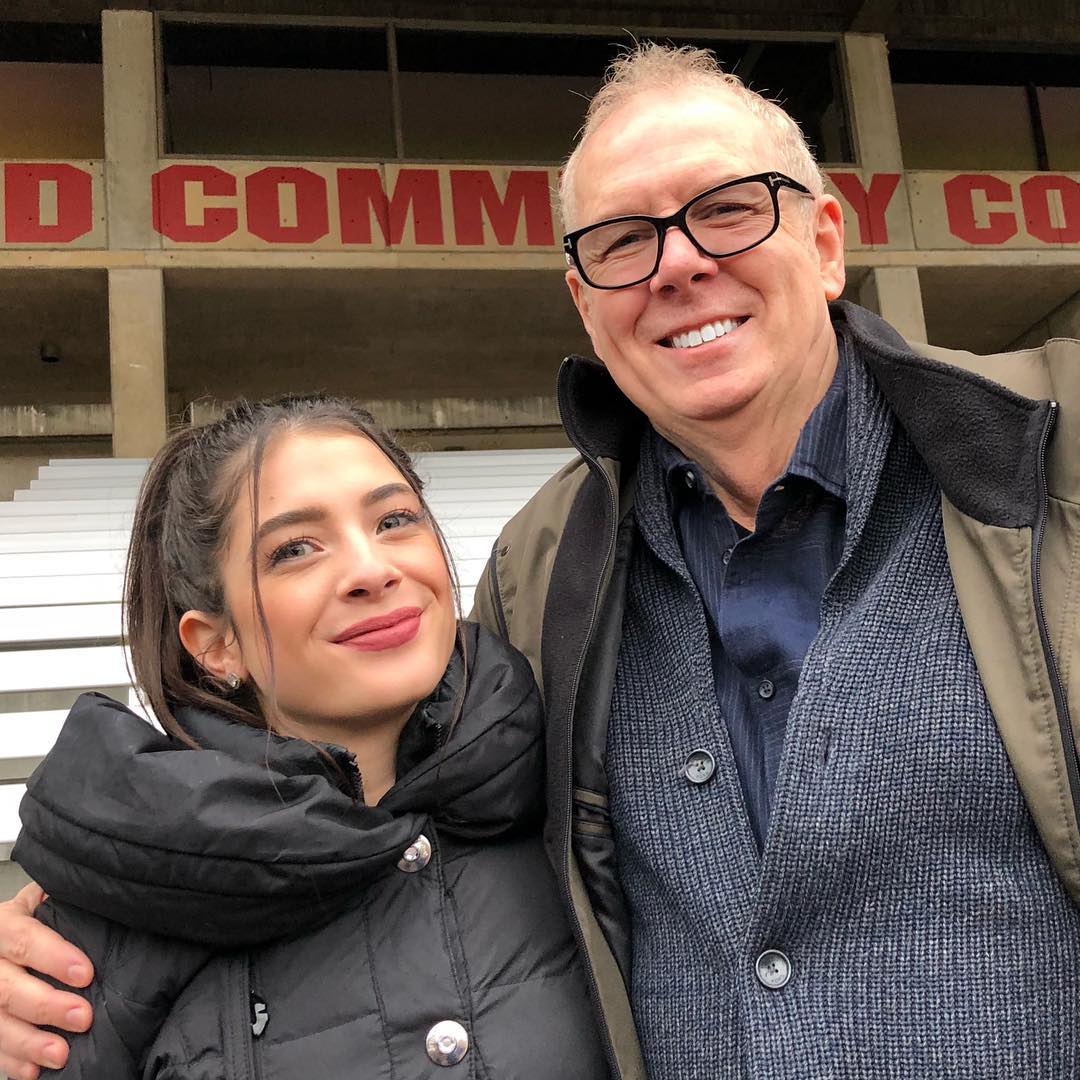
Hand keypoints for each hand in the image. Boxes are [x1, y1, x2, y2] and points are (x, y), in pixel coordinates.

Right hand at [0, 884, 92, 1078]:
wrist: (5, 938)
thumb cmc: (35, 918)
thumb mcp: (46, 901)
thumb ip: (67, 904)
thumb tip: (109, 902)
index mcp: (4, 925)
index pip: (24, 940)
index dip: (53, 957)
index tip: (87, 974)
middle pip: (7, 988)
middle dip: (46, 1006)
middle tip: (84, 1018)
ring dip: (28, 1043)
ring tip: (60, 1054)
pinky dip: (12, 1062)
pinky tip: (34, 1071)